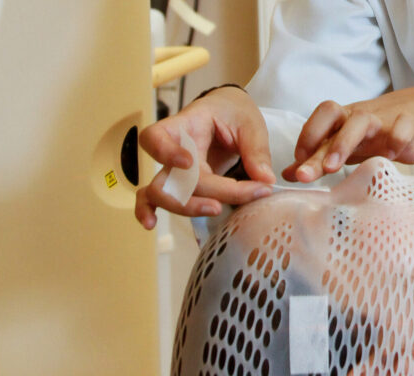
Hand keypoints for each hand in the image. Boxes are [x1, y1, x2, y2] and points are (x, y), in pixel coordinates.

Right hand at [135, 86, 275, 229]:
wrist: (229, 113)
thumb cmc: (235, 114)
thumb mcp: (250, 124)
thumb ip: (257, 151)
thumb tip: (265, 180)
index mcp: (186, 126)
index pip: (158, 136)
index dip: (166, 152)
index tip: (188, 163)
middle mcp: (173, 149)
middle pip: (169, 176)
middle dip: (200, 193)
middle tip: (226, 200)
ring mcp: (173, 168)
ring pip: (161, 192)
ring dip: (185, 207)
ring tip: (215, 210)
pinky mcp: (180, 183)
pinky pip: (155, 198)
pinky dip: (147, 210)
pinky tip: (151, 224)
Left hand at [284, 85, 413, 182]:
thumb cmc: (378, 134)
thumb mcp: (347, 145)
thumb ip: (319, 159)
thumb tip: (287, 174)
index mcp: (342, 120)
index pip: (318, 119)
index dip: (306, 138)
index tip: (298, 167)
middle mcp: (358, 116)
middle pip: (332, 115)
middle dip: (319, 146)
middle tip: (308, 174)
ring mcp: (383, 120)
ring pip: (360, 121)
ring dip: (345, 142)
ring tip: (337, 169)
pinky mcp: (409, 126)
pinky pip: (402, 127)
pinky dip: (395, 138)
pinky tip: (390, 156)